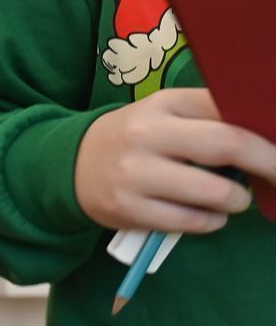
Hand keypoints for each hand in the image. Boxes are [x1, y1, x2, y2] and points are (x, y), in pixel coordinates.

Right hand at [74, 89, 275, 233]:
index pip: (228, 109)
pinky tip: (206, 215)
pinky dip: (211, 221)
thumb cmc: (135, 139)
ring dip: (236, 200)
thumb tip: (266, 136)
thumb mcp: (165, 114)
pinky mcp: (127, 209)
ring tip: (233, 199)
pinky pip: (191, 222)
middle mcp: (146, 134)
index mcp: (163, 103)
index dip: (265, 131)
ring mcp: (134, 173)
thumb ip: (208, 117)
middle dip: (268, 163)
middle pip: (227, 145)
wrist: (69, 165)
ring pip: (213, 193)